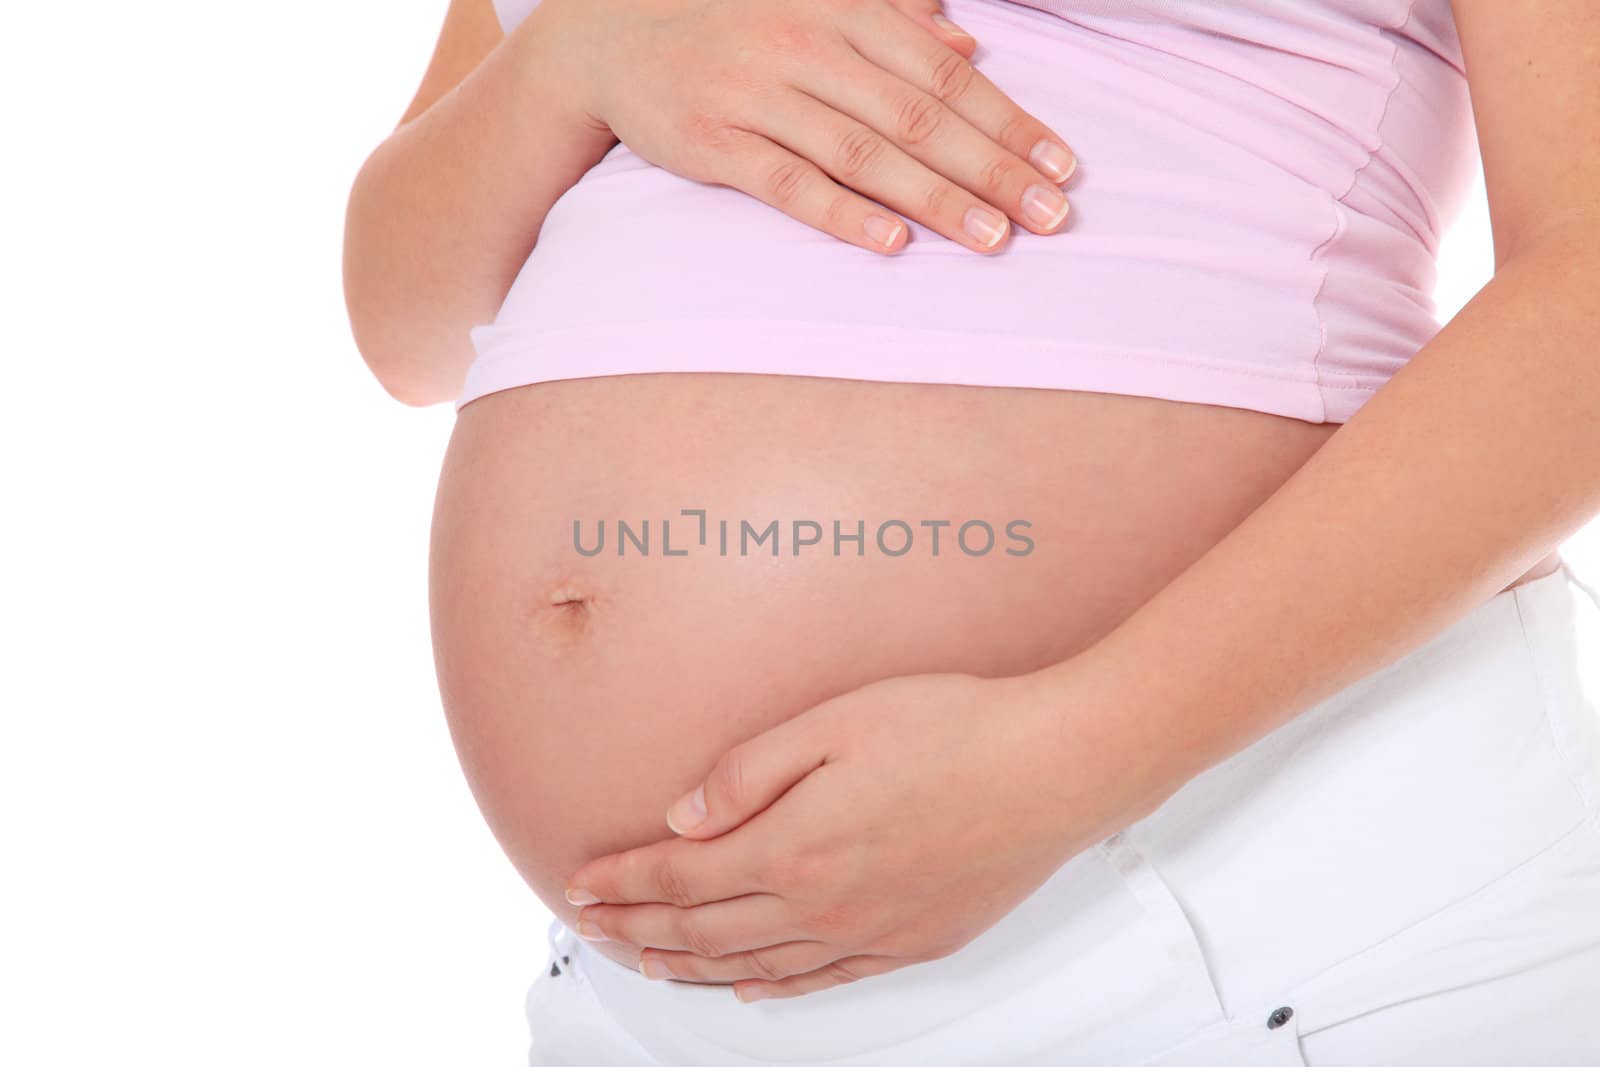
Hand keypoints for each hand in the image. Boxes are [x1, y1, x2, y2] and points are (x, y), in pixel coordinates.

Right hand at [546, 0, 1077, 253]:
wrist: (610, 38)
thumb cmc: (731, 25)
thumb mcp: (811, 4)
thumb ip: (891, 20)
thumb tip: (968, 45)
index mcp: (839, 11)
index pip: (943, 73)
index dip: (1007, 120)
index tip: (1060, 165)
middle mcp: (803, 46)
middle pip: (916, 115)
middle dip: (990, 167)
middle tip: (1050, 215)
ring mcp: (756, 95)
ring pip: (861, 152)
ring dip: (933, 199)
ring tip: (993, 239)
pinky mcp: (713, 143)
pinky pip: (787, 183)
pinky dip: (842, 213)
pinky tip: (893, 243)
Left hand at [563, 669, 1165, 1000]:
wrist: (1054, 768)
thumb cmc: (956, 729)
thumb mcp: (834, 722)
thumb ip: (747, 772)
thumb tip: (682, 815)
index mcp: (795, 847)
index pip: (679, 880)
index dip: (622, 884)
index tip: (581, 885)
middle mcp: (824, 905)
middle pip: (703, 931)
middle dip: (636, 930)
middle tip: (592, 926)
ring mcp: (869, 934)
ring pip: (754, 966)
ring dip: (689, 967)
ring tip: (647, 963)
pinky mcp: (911, 943)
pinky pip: (820, 982)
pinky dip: (771, 989)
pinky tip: (749, 988)